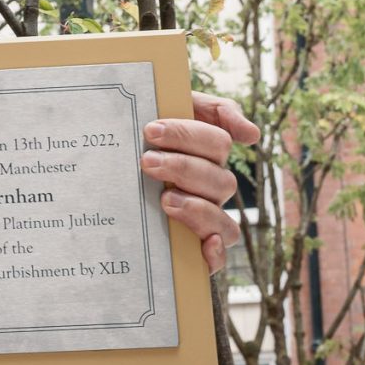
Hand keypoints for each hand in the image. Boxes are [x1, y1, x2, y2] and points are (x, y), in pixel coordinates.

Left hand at [145, 93, 253, 274]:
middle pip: (221, 182)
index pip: (217, 143)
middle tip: (148, 162)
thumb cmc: (145, 134)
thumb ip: (214, 110)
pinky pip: (218, 256)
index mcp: (210, 153)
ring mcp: (206, 217)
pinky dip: (217, 254)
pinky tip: (206, 245)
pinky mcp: (194, 246)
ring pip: (224, 220)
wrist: (112, 160)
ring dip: (198, 209)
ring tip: (165, 199)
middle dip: (183, 168)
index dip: (188, 136)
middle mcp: (212, 187)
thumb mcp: (170, 108)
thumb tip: (252, 135)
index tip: (151, 131)